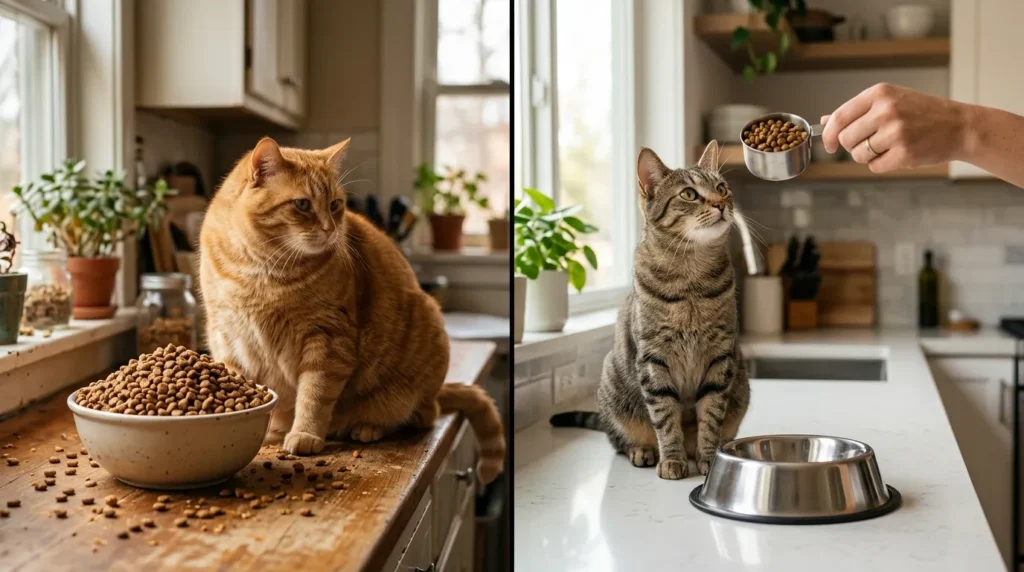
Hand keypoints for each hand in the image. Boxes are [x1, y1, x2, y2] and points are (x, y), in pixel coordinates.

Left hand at [820, 83, 970, 172]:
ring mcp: (895, 132)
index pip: (839, 117)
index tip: (830, 145)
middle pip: (846, 139)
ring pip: (858, 155)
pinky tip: (898, 153)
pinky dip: (882, 164)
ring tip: (888, 146)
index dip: (829, 135)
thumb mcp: (890, 101)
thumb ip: (857, 111)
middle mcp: (886, 111)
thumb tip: (825, 121)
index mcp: (879, 94)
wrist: (959, 126)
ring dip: (868, 156)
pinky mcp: (904, 153)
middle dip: (853, 146)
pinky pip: (875, 167)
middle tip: (871, 143)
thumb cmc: (922, 113)